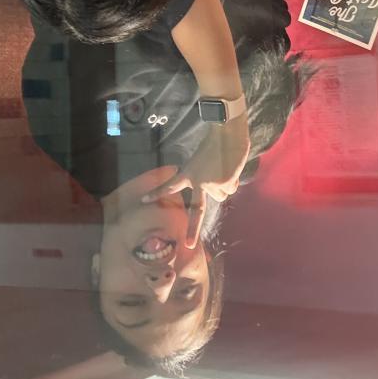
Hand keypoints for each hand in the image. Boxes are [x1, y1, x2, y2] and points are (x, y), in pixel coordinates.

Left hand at [140, 115, 250, 247]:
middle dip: (193, 229)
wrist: (227, 134)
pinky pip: (232, 189)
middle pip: (198, 208)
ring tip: (224, 167)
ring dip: (225, 184)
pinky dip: (233, 180)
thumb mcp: (205, 163)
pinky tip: (231, 167)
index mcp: (188, 173)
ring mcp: (212, 184)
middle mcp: (198, 181)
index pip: (170, 186)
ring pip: (221, 195)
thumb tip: (221, 194)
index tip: (144, 200)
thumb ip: (207, 180)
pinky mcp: (225, 183)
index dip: (158, 193)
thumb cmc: (216, 145)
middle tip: (190, 244)